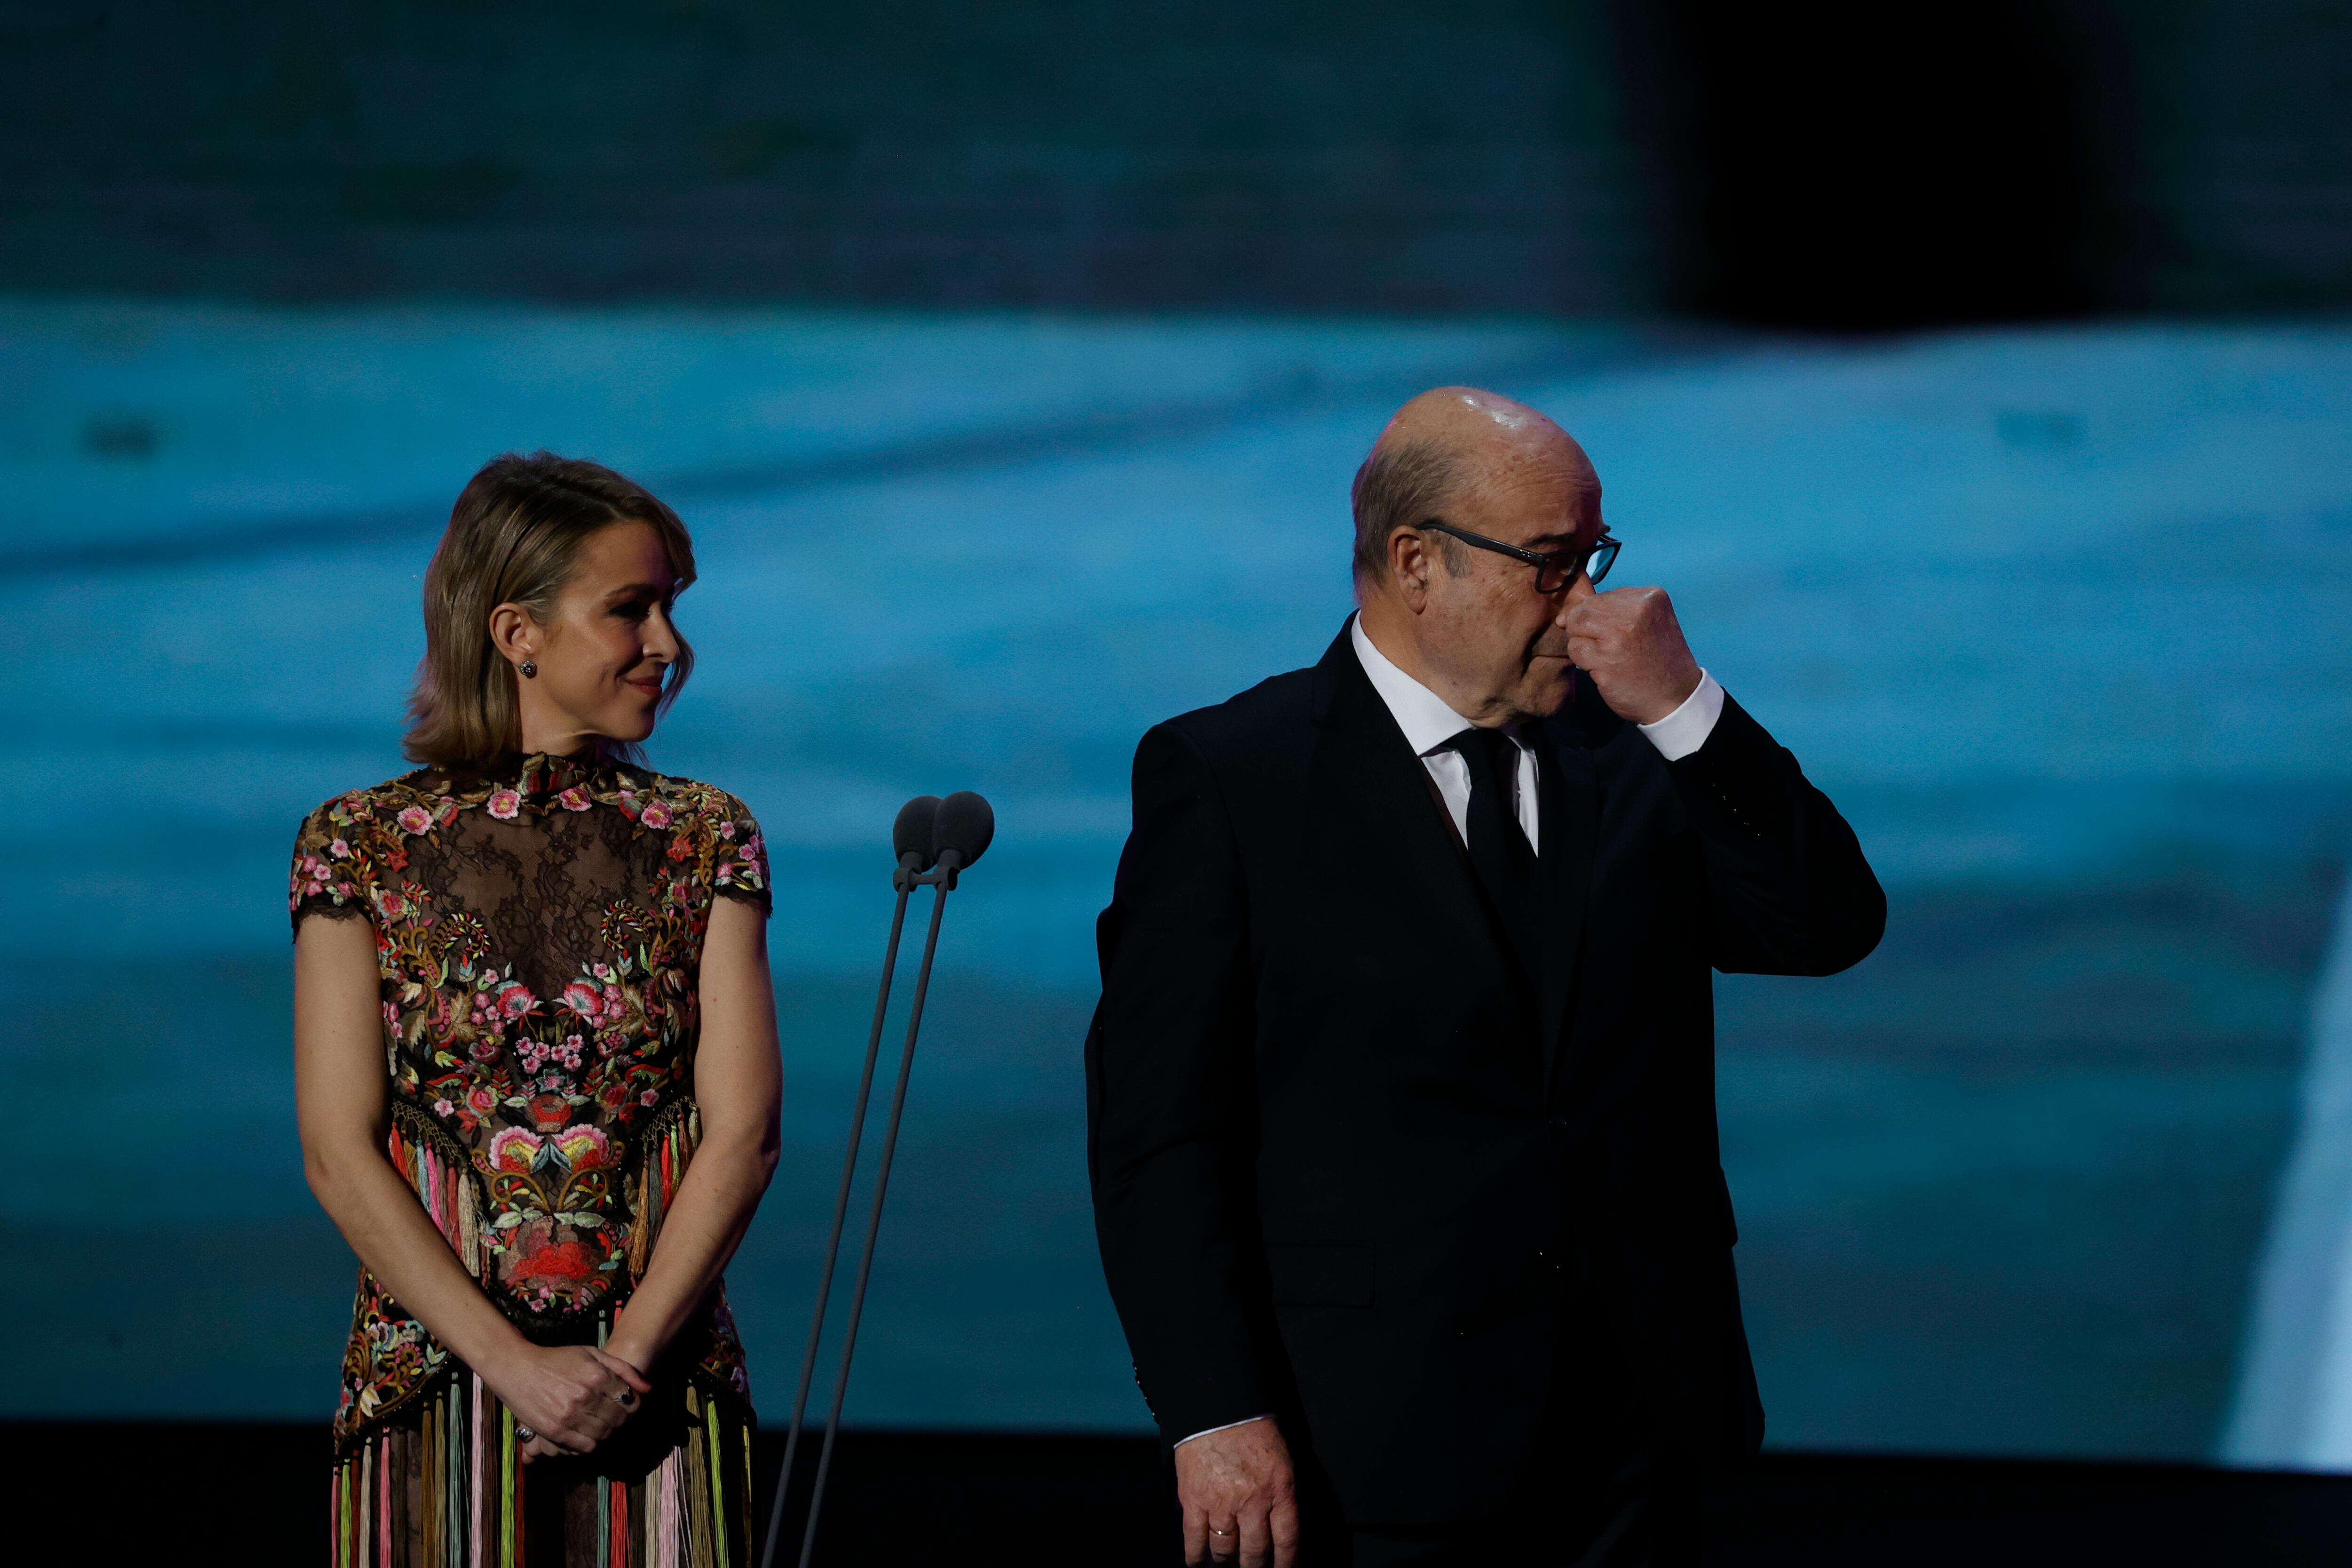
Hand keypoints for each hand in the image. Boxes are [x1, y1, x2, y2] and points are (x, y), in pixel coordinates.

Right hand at [483, 1343, 652, 1462]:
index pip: (630, 1400)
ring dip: (608, 1432)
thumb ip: (623, 1369)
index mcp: (597, 1375)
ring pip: (604, 1434)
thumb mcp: (591, 1354)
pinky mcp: (555, 1431)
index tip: (627, 1404)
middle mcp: (586, 1396)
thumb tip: (648, 1388)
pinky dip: (591, 1443)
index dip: (633, 1404)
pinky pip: (585, 1447)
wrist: (517, 1369)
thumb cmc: (557, 1359)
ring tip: (602, 1424)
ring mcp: (570, 1416)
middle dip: (622, 1420)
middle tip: (615, 1416)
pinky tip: (588, 1433)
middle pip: (619, 1419)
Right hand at [1174, 1418, 1298, 1567]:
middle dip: (1254, 1566)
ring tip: (1227, 1561)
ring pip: (1225, 1550)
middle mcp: (1252, 1501)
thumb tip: (1279, 1529)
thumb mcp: (1282, 1461)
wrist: (1217, 1406)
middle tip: (1253, 1567)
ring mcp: (1221, 1503)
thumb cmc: (1253, 1430)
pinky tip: (1198, 1563)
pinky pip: (1195, 1539)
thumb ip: (1282, 1495)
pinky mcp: (1193, 1500)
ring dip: (1226, 1561)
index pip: (1287, 1540)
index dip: (1286, 1563)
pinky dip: (1196, 1557)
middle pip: (1255, 1551)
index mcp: (1280, 1489)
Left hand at [1559, 585, 1700, 724]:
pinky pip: (1575, 648)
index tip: (1614, 634)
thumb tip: (1567, 613)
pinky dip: (1583, 660)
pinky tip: (1604, 669)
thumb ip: (1616, 610)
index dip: (1596, 616)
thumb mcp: (1649, 621)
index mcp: (1650, 597)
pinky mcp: (1606, 659)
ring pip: (1575, 625)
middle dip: (1584, 628)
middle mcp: (1635, 611)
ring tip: (1607, 656)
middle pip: (1584, 608)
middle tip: (1606, 647)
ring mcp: (1620, 635)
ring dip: (1583, 643)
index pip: (1601, 596)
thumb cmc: (1659, 660)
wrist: (1676, 698)